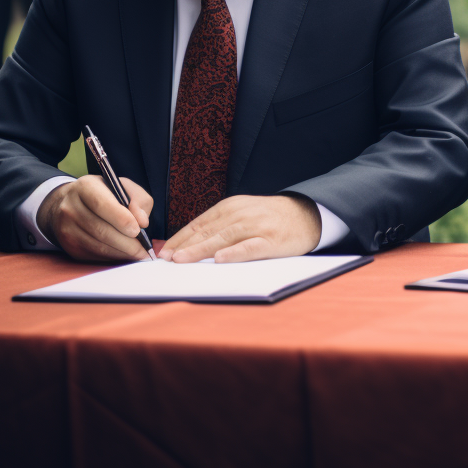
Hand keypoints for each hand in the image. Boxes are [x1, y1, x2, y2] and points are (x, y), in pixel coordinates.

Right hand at [37, 175, 153, 262]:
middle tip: (144, 250)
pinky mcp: (68, 245)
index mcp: (85, 187)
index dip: (121, 219)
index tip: (138, 230)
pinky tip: (125, 254)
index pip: (102, 205)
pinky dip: (112, 257)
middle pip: (100, 230)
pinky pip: (93, 255)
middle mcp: (71, 207)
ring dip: (121, 252)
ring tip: (138, 253)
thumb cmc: (104, 193)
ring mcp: (66, 228)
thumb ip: (138, 199)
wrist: (69, 203)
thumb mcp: (123, 187)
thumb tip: (143, 222)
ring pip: (97, 246)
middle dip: (126, 242)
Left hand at [159, 194, 321, 262]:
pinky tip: (220, 259)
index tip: (162, 253)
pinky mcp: (270, 240)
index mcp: (230, 207)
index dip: (179, 238)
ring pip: (223, 239)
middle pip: (207, 231)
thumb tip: (185, 244)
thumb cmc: (268, 218)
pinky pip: (249, 248)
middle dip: (183, 246)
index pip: (198, 224)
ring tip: (182, 261)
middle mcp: (240, 214)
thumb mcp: (242, 214)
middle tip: (165, 260)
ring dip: (200, 250)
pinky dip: (234, 253)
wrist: (305, 214)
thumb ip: (218, 226)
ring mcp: (255, 226)